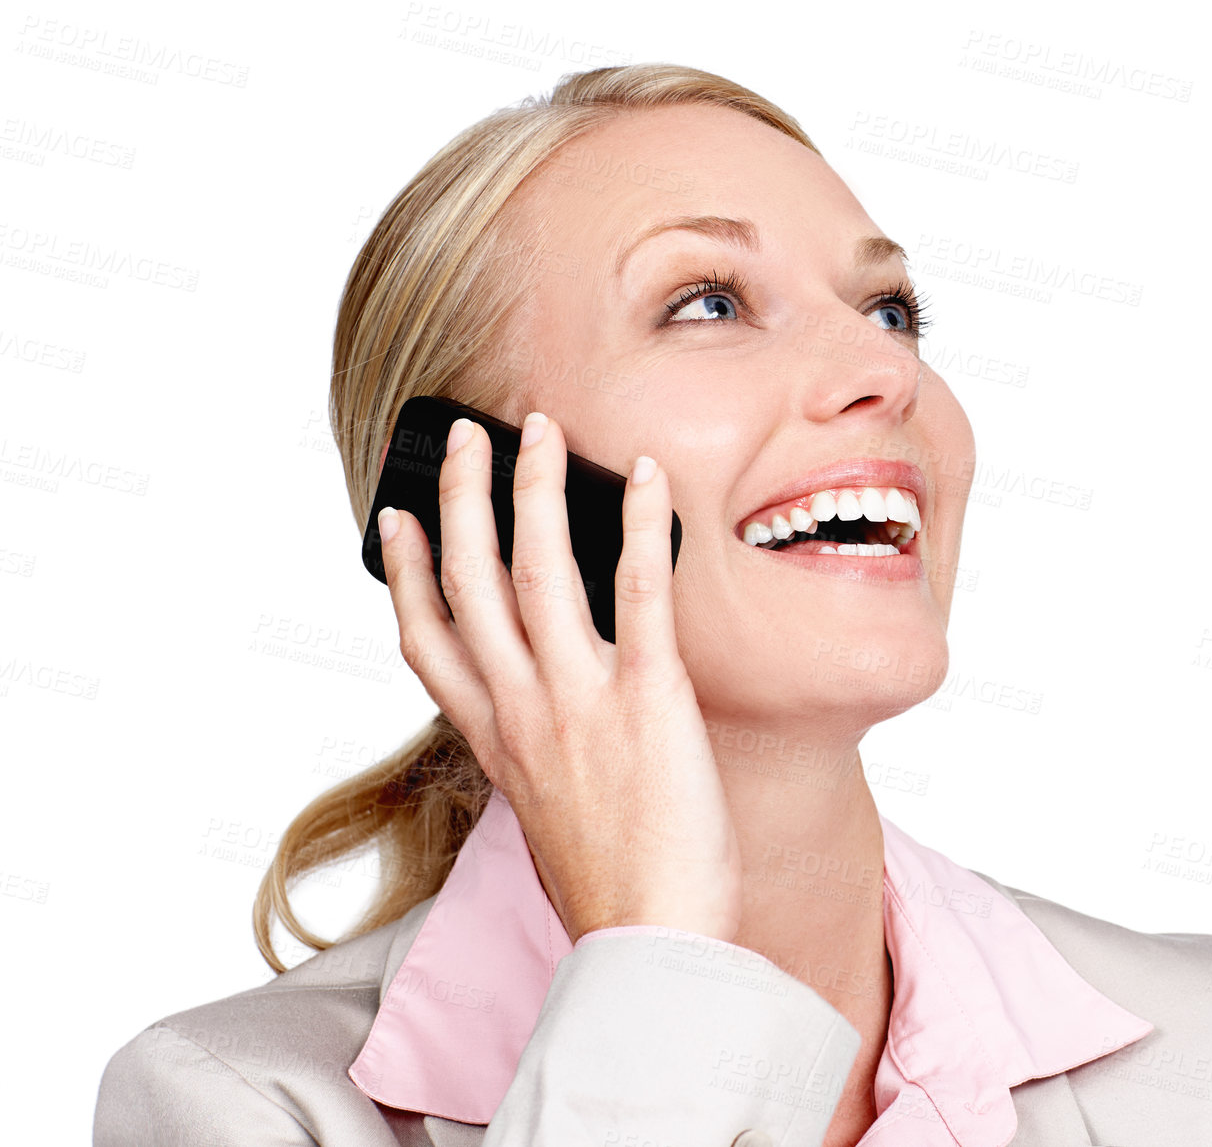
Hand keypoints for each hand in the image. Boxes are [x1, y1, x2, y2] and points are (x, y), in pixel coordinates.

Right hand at [376, 411, 742, 943]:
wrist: (652, 943)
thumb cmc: (613, 888)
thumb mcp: (546, 814)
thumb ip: (538, 753)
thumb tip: (553, 709)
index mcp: (495, 740)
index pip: (428, 639)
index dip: (404, 572)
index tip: (396, 520)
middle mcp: (523, 710)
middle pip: (470, 582)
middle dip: (461, 498)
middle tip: (464, 437)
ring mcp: (580, 700)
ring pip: (537, 569)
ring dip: (531, 487)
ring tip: (537, 431)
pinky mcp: (649, 697)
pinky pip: (638, 591)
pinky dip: (638, 524)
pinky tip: (643, 476)